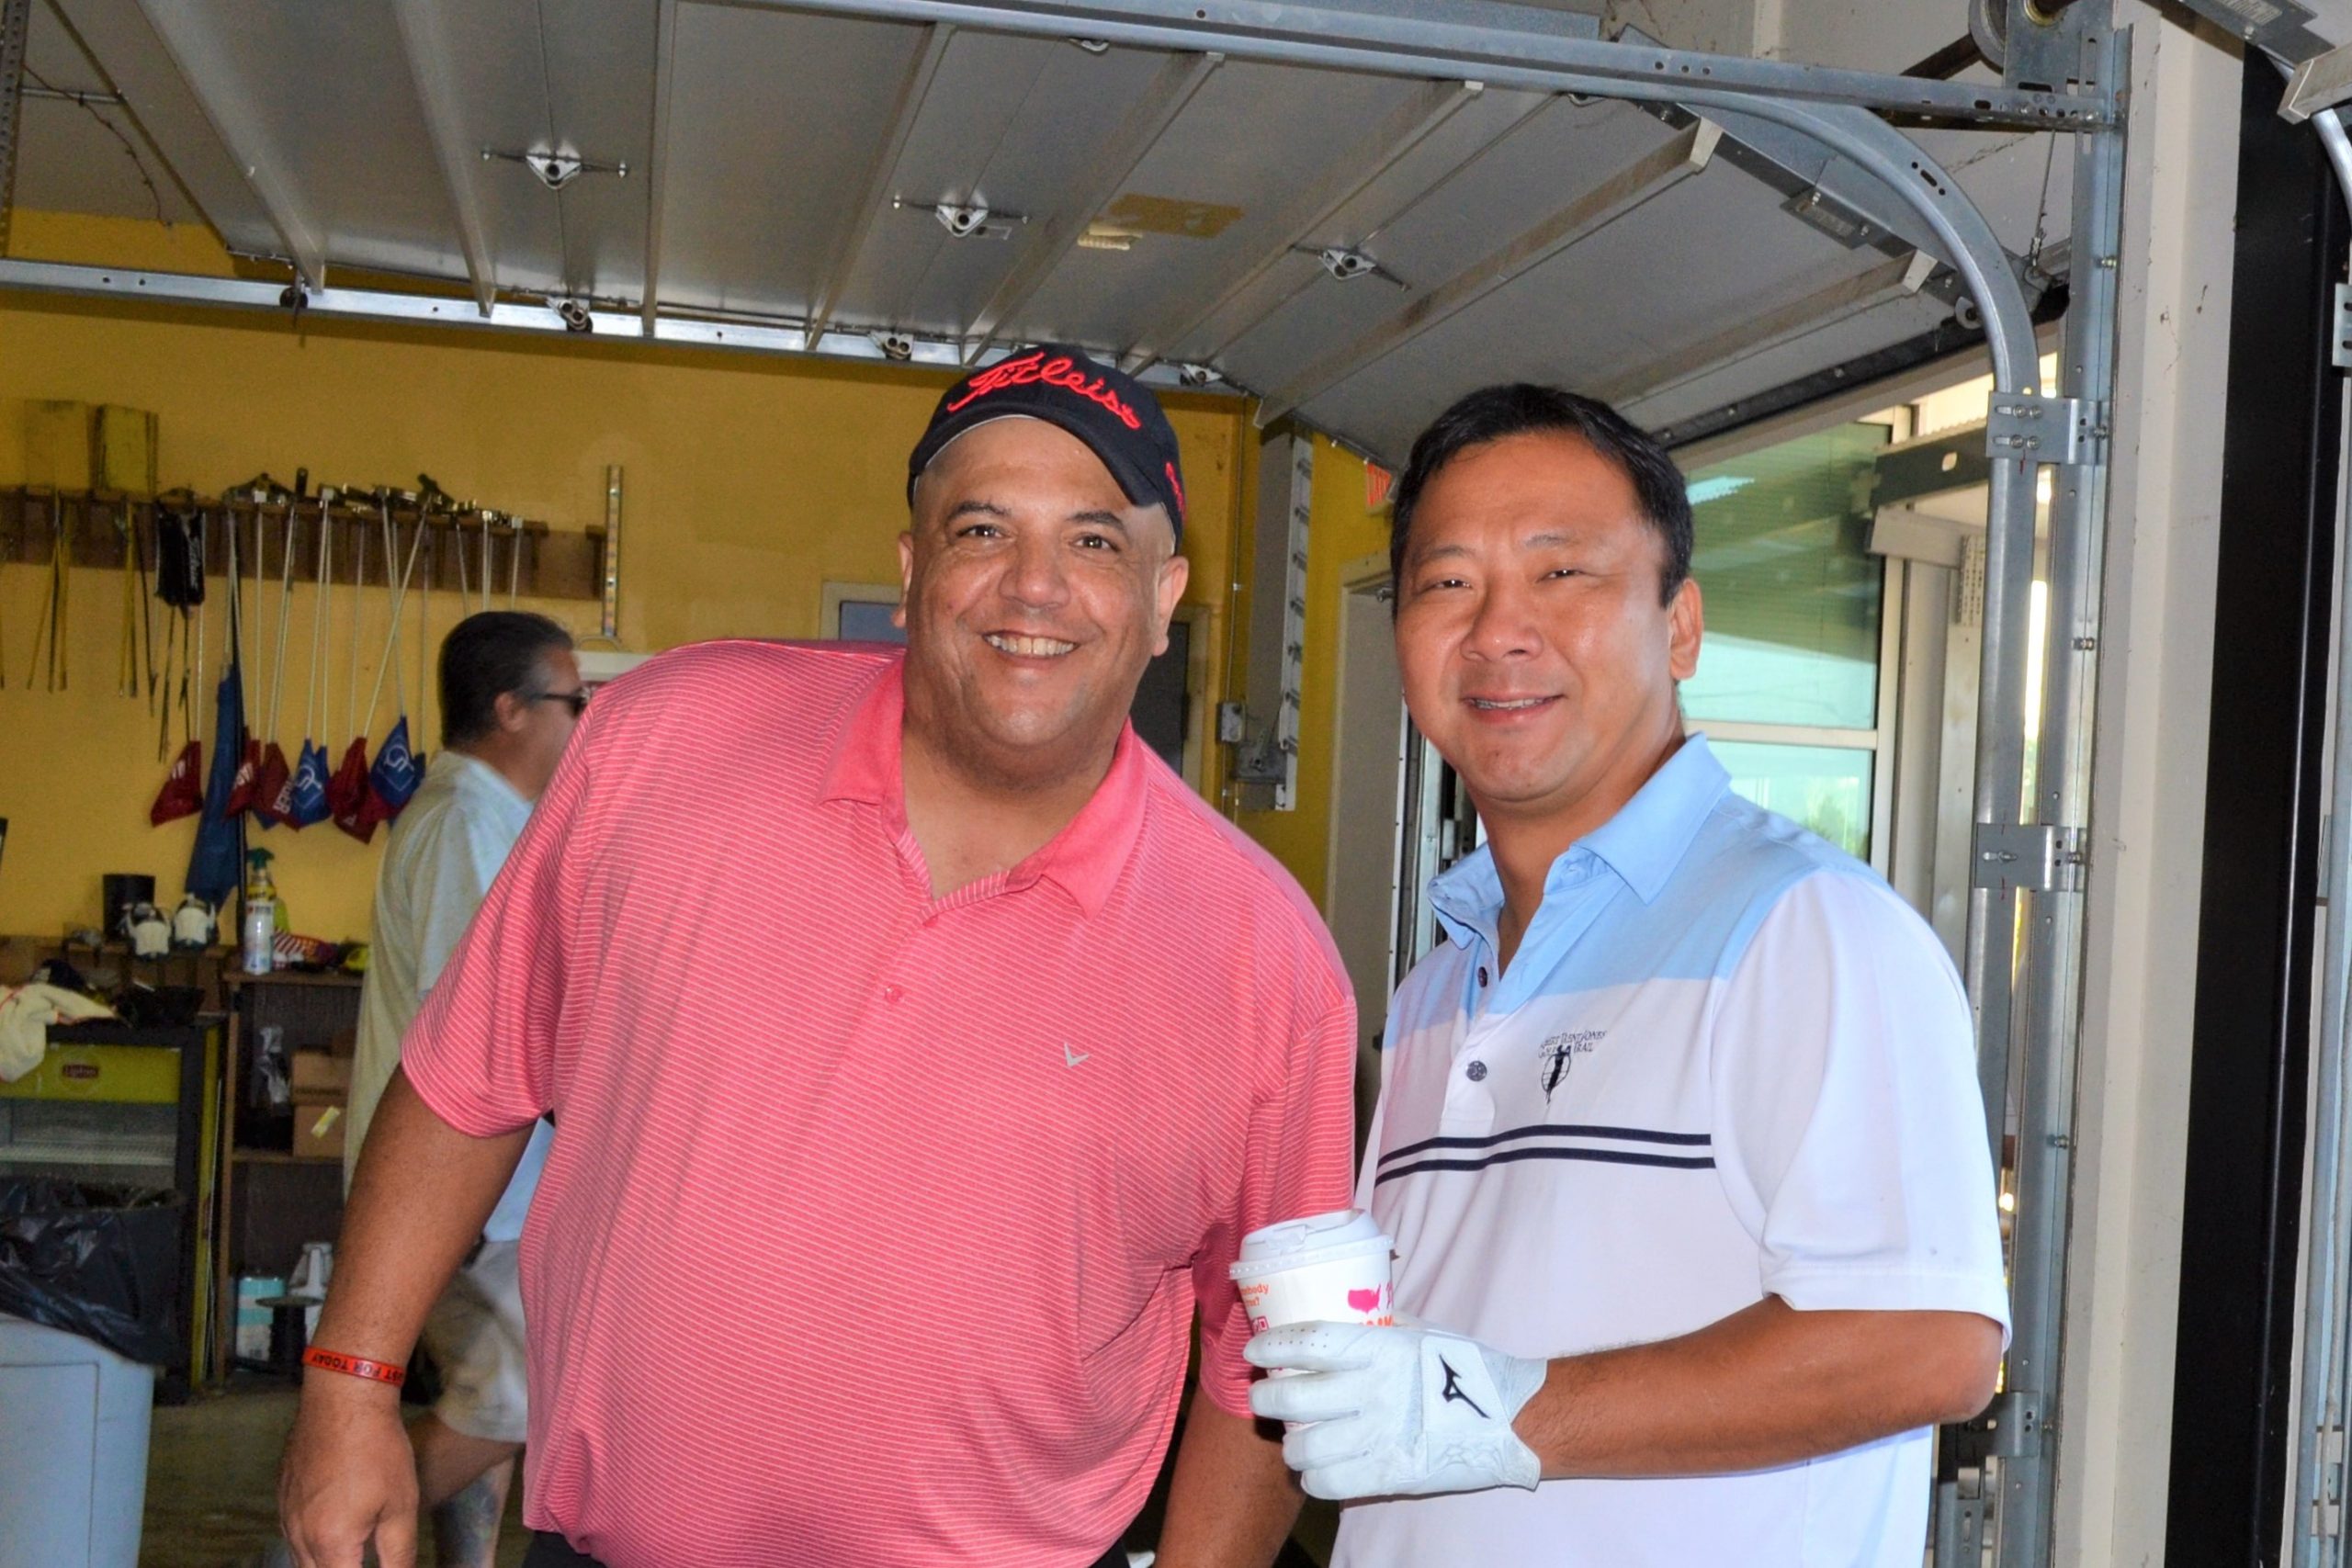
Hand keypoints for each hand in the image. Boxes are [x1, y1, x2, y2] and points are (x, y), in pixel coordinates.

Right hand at [277, 1377, 419, 1566]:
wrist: (343, 1400)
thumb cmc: (379, 1450)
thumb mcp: (400, 1506)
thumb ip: (398, 1554)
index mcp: (330, 1543)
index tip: (376, 1564)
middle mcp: (299, 1536)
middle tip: (362, 1557)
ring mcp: (285, 1516)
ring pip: (299, 1560)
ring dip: (325, 1563)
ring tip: (352, 1554)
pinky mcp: (282, 1496)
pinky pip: (292, 1535)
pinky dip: (311, 1544)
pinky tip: (333, 1530)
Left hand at [1245, 1322, 1546, 1499]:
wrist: (1511, 1417)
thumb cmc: (1464, 1368)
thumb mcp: (1421, 1331)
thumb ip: (1380, 1325)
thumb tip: (1344, 1310)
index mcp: (1379, 1349)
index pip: (1308, 1343)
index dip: (1272, 1347)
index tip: (1254, 1351)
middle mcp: (1373, 1391)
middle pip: (1293, 1399)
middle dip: (1266, 1399)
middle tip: (1264, 1398)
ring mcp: (1379, 1436)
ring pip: (1303, 1448)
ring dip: (1290, 1445)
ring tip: (1294, 1439)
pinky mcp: (1389, 1475)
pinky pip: (1328, 1483)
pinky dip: (1312, 1478)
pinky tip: (1315, 1468)